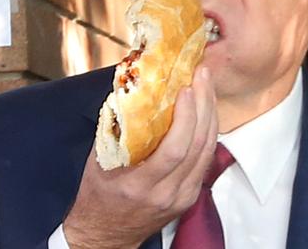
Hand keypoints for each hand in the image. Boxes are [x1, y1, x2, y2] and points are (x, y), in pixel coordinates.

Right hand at [63, 66, 217, 248]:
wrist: (104, 236)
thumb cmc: (97, 196)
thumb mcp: (99, 161)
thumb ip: (116, 128)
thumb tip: (131, 89)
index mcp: (139, 185)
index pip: (173, 150)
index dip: (185, 118)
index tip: (185, 89)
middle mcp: (166, 193)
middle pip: (197, 146)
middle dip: (203, 105)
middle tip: (202, 75)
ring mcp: (182, 197)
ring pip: (207, 151)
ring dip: (210, 114)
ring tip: (207, 85)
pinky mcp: (190, 196)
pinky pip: (205, 159)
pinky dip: (208, 131)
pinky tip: (206, 110)